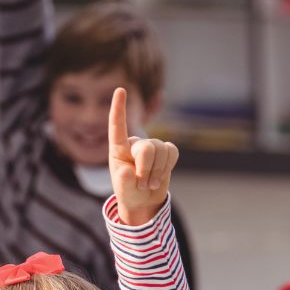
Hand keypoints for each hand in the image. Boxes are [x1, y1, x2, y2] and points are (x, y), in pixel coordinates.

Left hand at [108, 86, 176, 225]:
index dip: (119, 108)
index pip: (117, 126)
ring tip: (149, 184)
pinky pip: (172, 152)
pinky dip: (167, 167)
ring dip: (157, 172)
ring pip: (161, 150)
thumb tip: (127, 172)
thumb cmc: (129, 192)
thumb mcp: (123, 191)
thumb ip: (124, 182)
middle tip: (141, 184)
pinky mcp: (166, 151)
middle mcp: (135, 144)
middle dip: (146, 169)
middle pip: (146, 148)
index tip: (121, 89)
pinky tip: (160, 176)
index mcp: (119, 149)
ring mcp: (151, 146)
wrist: (144, 200)